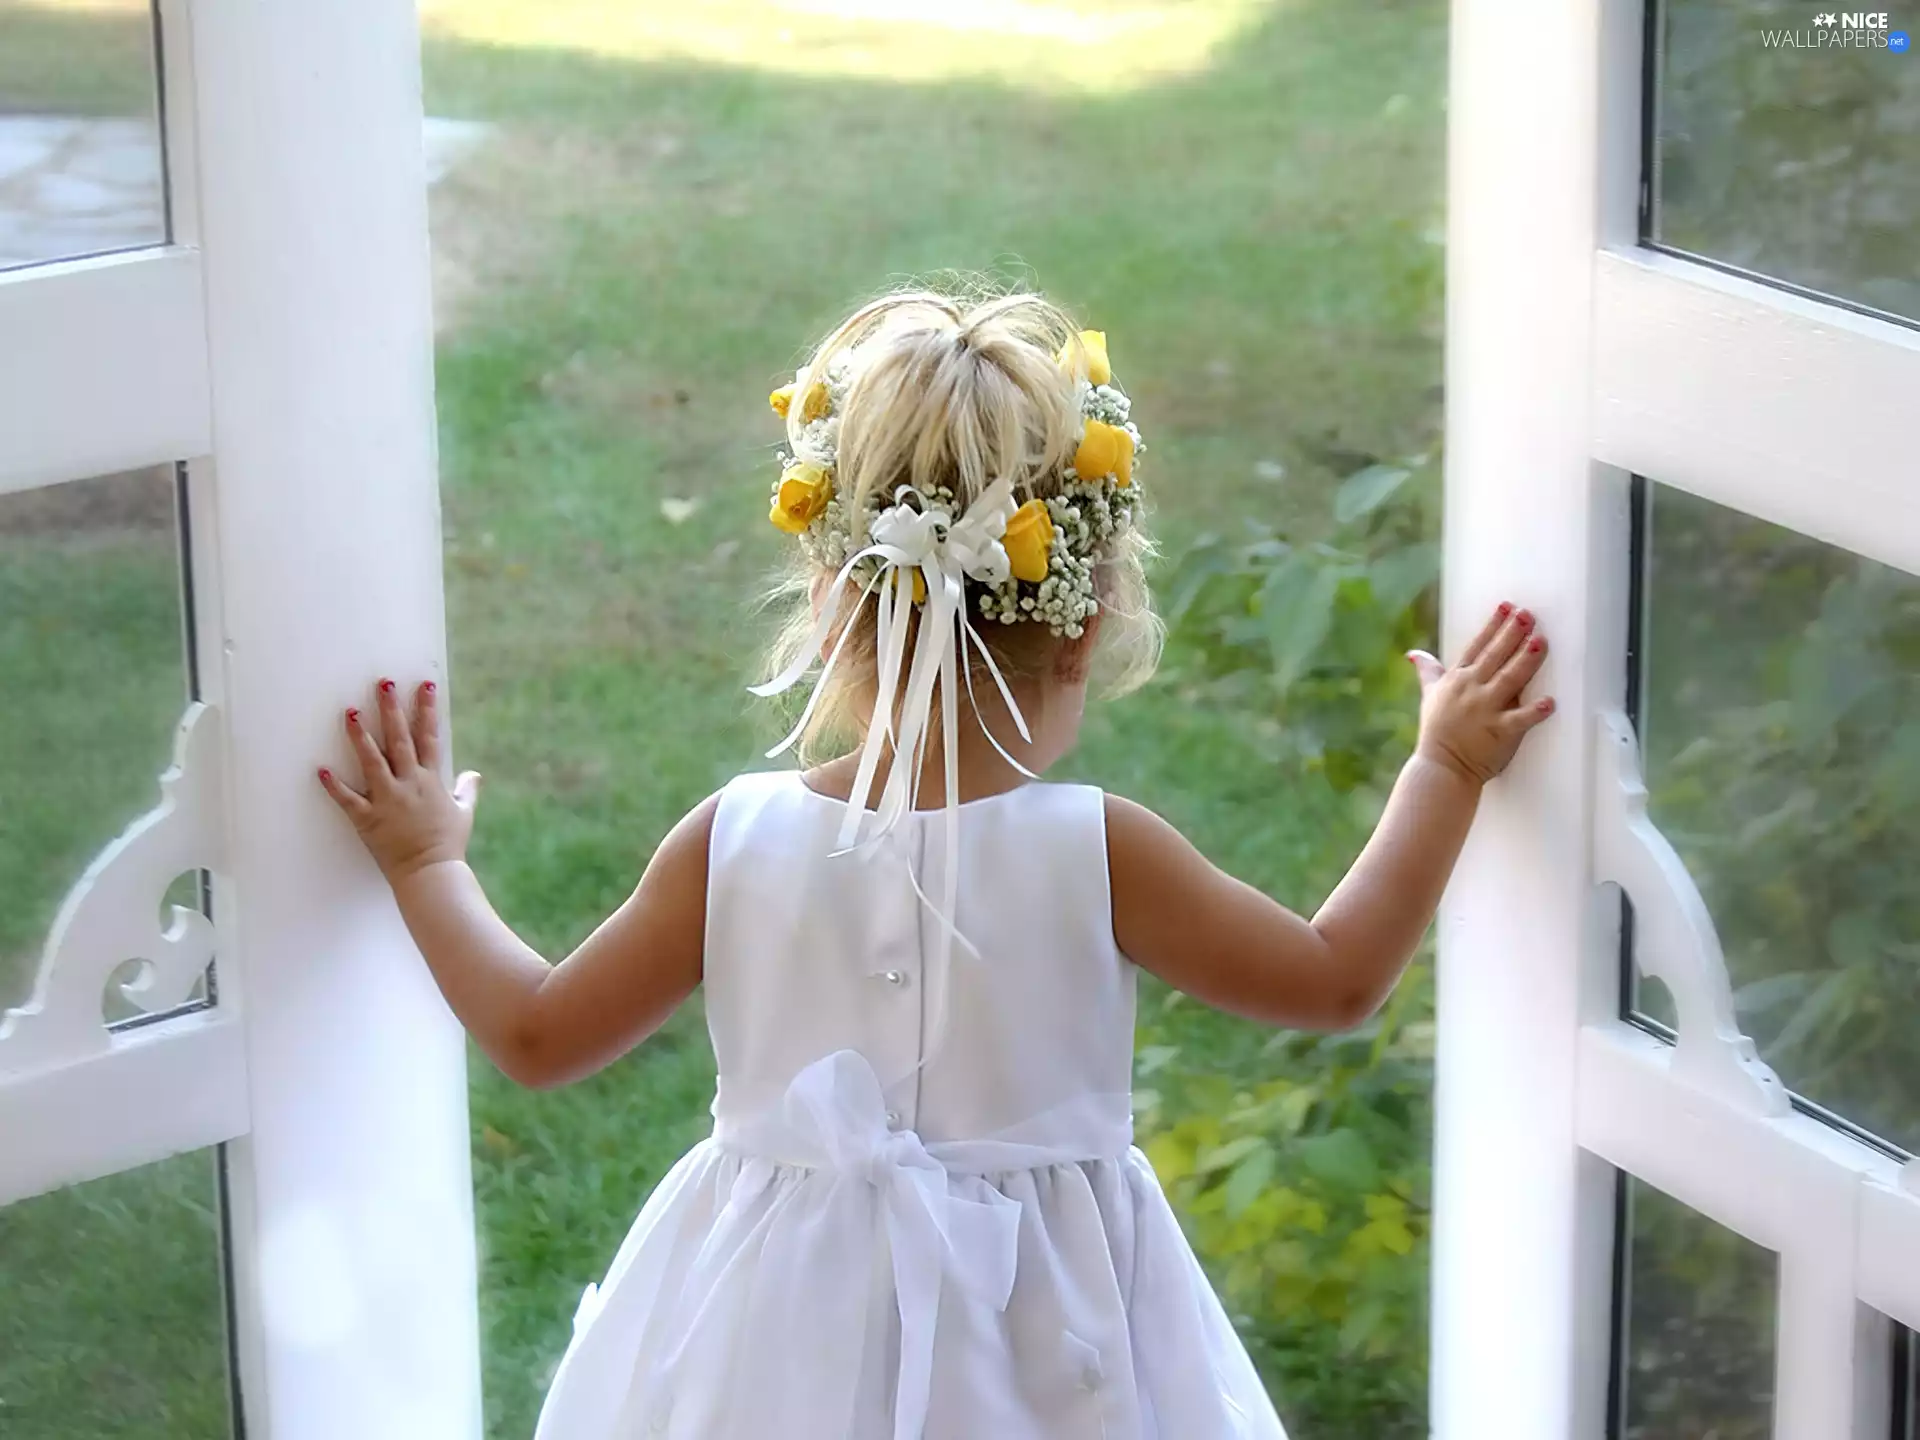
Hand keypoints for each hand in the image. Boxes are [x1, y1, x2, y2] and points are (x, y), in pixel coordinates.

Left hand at [318, 678, 480, 882]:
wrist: (431, 873)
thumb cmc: (448, 844)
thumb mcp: (464, 813)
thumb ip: (468, 790)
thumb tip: (474, 775)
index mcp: (431, 780)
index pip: (430, 737)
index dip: (427, 709)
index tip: (423, 685)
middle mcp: (409, 784)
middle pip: (400, 740)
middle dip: (391, 710)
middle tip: (382, 684)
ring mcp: (388, 800)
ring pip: (372, 761)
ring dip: (360, 736)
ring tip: (349, 712)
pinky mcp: (369, 819)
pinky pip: (348, 800)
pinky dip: (334, 786)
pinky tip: (321, 769)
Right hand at [1405, 602, 1555, 785]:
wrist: (1439, 767)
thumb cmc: (1436, 732)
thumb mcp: (1429, 696)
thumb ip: (1427, 671)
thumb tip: (1413, 654)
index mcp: (1458, 679)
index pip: (1477, 646)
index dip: (1493, 625)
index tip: (1507, 606)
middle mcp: (1472, 690)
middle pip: (1495, 656)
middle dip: (1512, 634)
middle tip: (1528, 615)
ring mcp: (1486, 710)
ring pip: (1510, 679)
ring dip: (1525, 661)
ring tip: (1540, 642)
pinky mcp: (1499, 732)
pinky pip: (1520, 719)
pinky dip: (1534, 711)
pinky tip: (1550, 702)